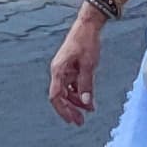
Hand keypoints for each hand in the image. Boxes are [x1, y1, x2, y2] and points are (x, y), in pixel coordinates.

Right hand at [50, 7, 102, 126]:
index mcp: (58, 71)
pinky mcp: (71, 67)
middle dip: (71, 109)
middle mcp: (59, 71)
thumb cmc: (87, 41)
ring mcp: (65, 70)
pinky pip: (73, 84)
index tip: (72, 120)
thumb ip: (86, 84)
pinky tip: (89, 100)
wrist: (88, 24)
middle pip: (61, 96)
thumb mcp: (89, 64)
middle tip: (80, 122)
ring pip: (68, 91)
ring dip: (78, 101)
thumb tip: (86, 102)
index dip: (63, 110)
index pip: (56, 96)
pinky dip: (80, 92)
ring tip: (90, 110)